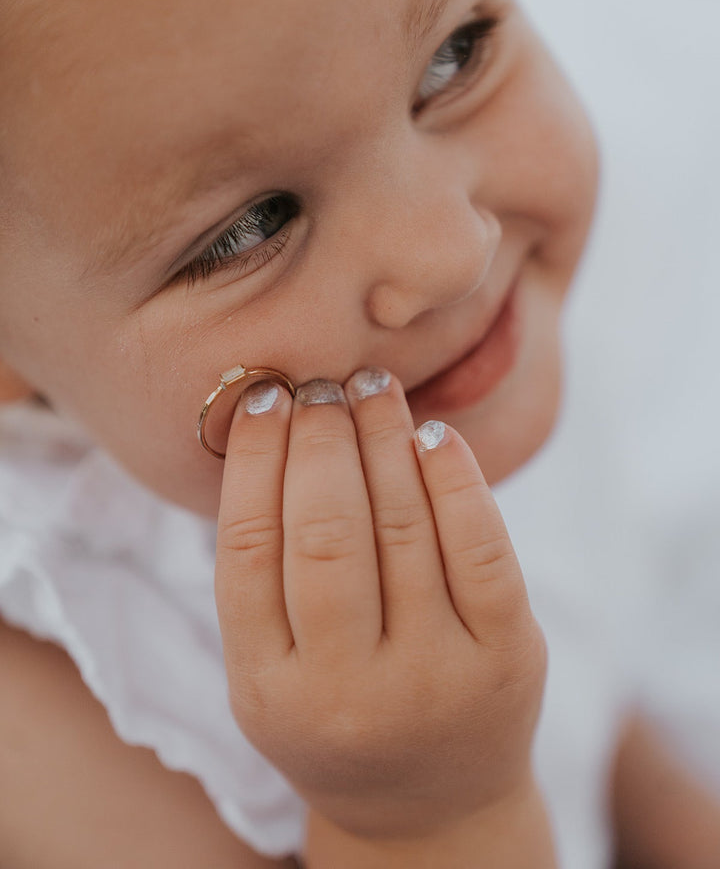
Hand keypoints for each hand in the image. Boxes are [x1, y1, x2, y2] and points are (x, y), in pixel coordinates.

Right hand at [215, 369, 546, 841]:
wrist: (429, 802)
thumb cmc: (336, 710)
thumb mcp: (272, 670)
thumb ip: (262, 575)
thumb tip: (269, 432)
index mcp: (268, 689)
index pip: (248, 550)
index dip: (253, 460)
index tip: (263, 398)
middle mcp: (348, 690)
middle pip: (326, 533)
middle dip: (321, 439)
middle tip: (321, 384)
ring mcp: (433, 677)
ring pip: (402, 528)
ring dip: (383, 439)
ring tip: (371, 387)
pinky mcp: (506, 659)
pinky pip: (481, 552)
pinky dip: (457, 481)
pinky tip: (434, 435)